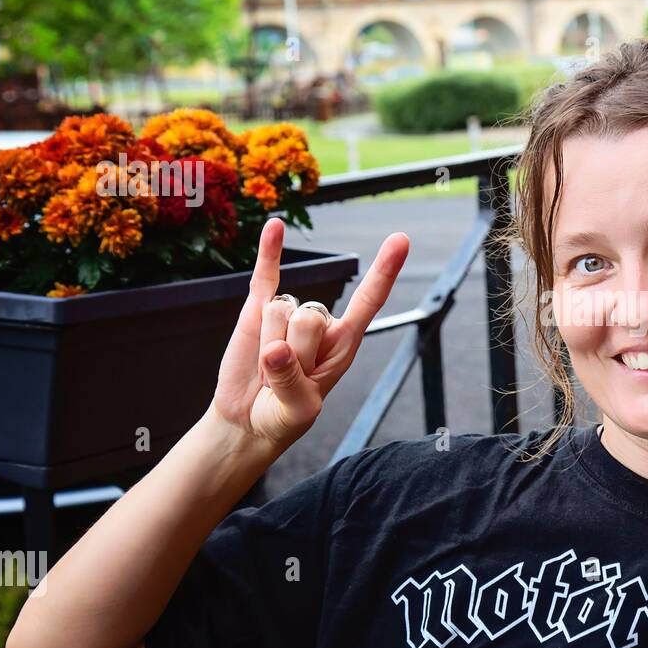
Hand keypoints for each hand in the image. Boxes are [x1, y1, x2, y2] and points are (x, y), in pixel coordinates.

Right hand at [210, 218, 409, 450]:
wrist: (247, 421)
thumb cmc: (282, 416)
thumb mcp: (297, 410)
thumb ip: (291, 382)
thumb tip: (275, 348)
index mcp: (343, 343)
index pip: (368, 301)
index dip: (384, 272)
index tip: (401, 240)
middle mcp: (320, 323)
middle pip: (310, 315)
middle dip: (293, 351)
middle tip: (284, 378)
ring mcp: (288, 313)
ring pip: (280, 308)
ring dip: (268, 344)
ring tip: (267, 369)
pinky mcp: (255, 310)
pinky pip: (265, 276)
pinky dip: (270, 251)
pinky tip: (276, 226)